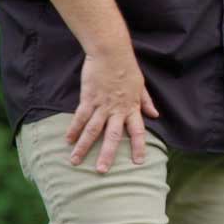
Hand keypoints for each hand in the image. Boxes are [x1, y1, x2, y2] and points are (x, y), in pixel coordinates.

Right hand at [66, 50, 159, 172]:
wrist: (112, 52)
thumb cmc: (127, 68)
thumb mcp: (141, 86)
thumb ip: (146, 102)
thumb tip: (155, 115)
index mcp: (132, 108)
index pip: (138, 131)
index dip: (138, 146)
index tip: (138, 162)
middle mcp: (117, 110)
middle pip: (112, 136)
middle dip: (107, 154)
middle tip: (101, 171)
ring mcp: (102, 105)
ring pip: (92, 130)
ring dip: (83, 146)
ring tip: (75, 161)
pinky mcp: (88, 98)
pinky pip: (80, 117)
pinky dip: (73, 129)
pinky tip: (67, 140)